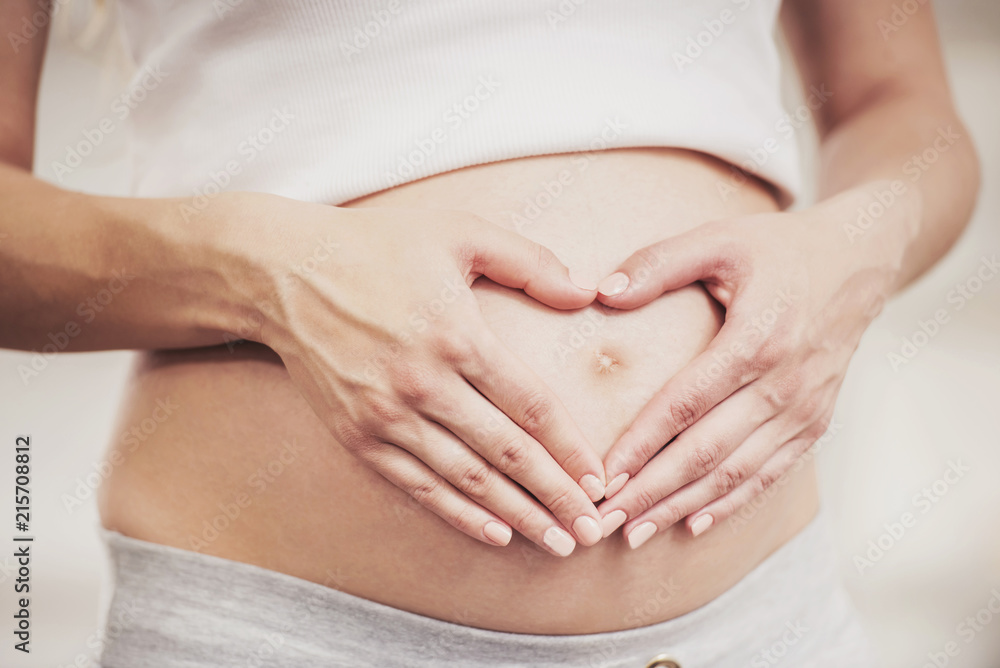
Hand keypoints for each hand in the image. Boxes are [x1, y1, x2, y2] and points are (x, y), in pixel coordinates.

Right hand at [228, 193, 607, 555]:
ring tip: (556, 543)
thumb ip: (529, 262)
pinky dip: (457, 513)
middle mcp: (424, 384)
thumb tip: (588, 291)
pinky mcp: (358, 435)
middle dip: (556, 496)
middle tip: (592, 530)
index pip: (531, 406)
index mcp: (457, 335)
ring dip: (515, 516)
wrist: (282, 275)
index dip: (571, 448)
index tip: (601, 478)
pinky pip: (417, 485)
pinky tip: (494, 533)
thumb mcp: (459, 232)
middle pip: (506, 453)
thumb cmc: (376, 247)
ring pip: (466, 479)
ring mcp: (387, 415)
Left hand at [594, 185, 916, 546]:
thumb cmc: (780, 249)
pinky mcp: (816, 422)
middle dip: (652, 492)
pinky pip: (770, 473)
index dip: (642, 445)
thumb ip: (659, 263)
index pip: (686, 404)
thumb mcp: (719, 238)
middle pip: (707, 451)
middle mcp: (784, 383)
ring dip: (684, 506)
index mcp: (757, 338)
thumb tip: (603, 291)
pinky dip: (732, 502)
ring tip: (636, 533)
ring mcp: (805, 408)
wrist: (859, 260)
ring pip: (736, 472)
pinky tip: (695, 523)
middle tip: (604, 522)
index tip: (603, 478)